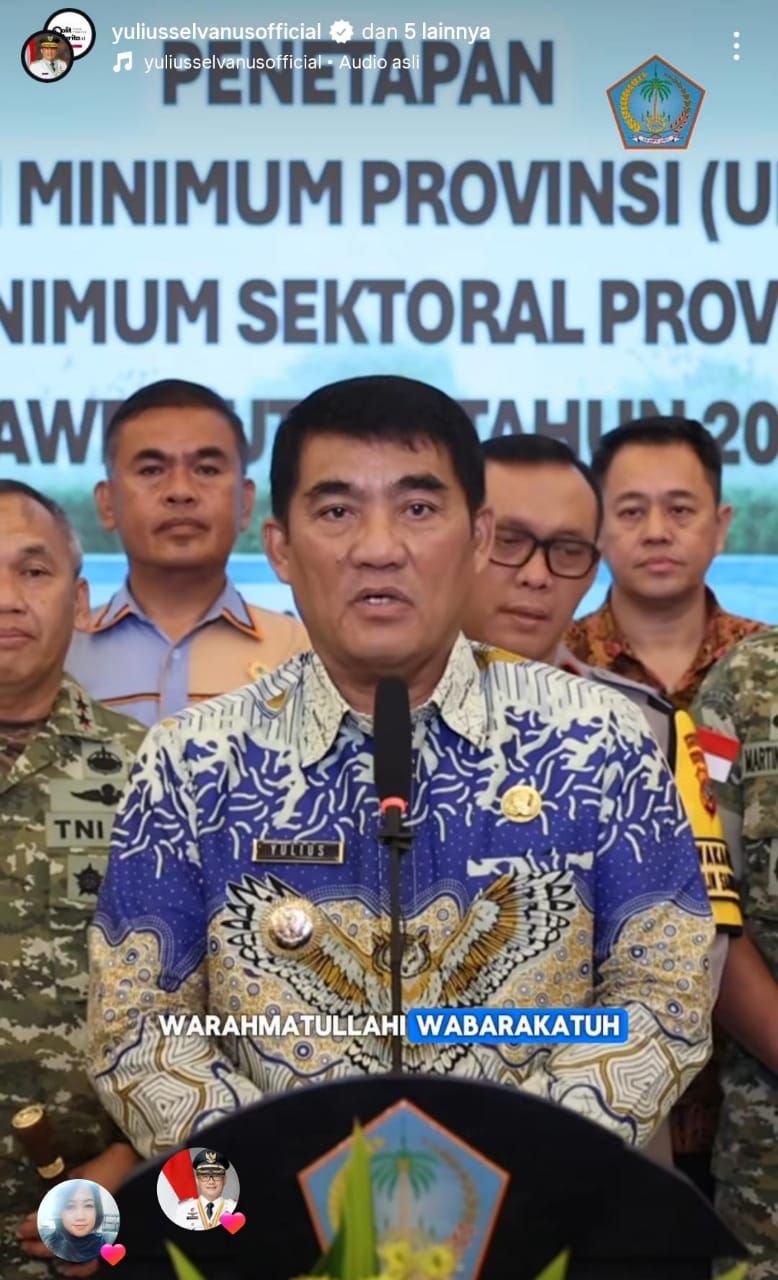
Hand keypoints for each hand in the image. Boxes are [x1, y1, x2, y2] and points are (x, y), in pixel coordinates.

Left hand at [17, 1143, 137, 1262]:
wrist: (156, 1176)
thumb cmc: (121, 1166)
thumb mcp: (90, 1169)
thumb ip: (74, 1182)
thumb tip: (64, 1187)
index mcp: (80, 1206)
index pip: (50, 1221)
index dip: (33, 1226)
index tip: (21, 1228)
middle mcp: (89, 1227)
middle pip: (57, 1240)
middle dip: (39, 1241)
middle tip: (25, 1241)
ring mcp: (101, 1238)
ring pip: (71, 1253)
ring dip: (52, 1254)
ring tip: (40, 1252)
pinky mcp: (113, 1243)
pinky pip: (92, 1263)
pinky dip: (77, 1269)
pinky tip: (66, 1269)